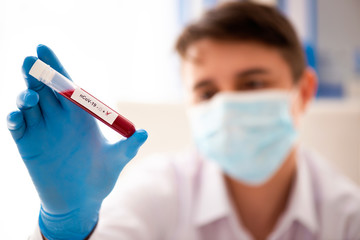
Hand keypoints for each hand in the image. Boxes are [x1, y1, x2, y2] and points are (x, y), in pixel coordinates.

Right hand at [7, 45, 147, 239]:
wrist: (80, 202)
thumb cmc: (101, 178)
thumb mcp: (117, 160)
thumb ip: (129, 146)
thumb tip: (144, 133)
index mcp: (79, 114)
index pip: (65, 84)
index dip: (55, 65)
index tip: (43, 47)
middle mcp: (59, 118)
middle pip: (44, 88)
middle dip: (37, 73)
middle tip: (32, 60)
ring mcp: (42, 130)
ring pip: (28, 104)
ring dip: (26, 95)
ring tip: (31, 95)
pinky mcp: (28, 145)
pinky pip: (17, 128)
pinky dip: (15, 119)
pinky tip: (17, 115)